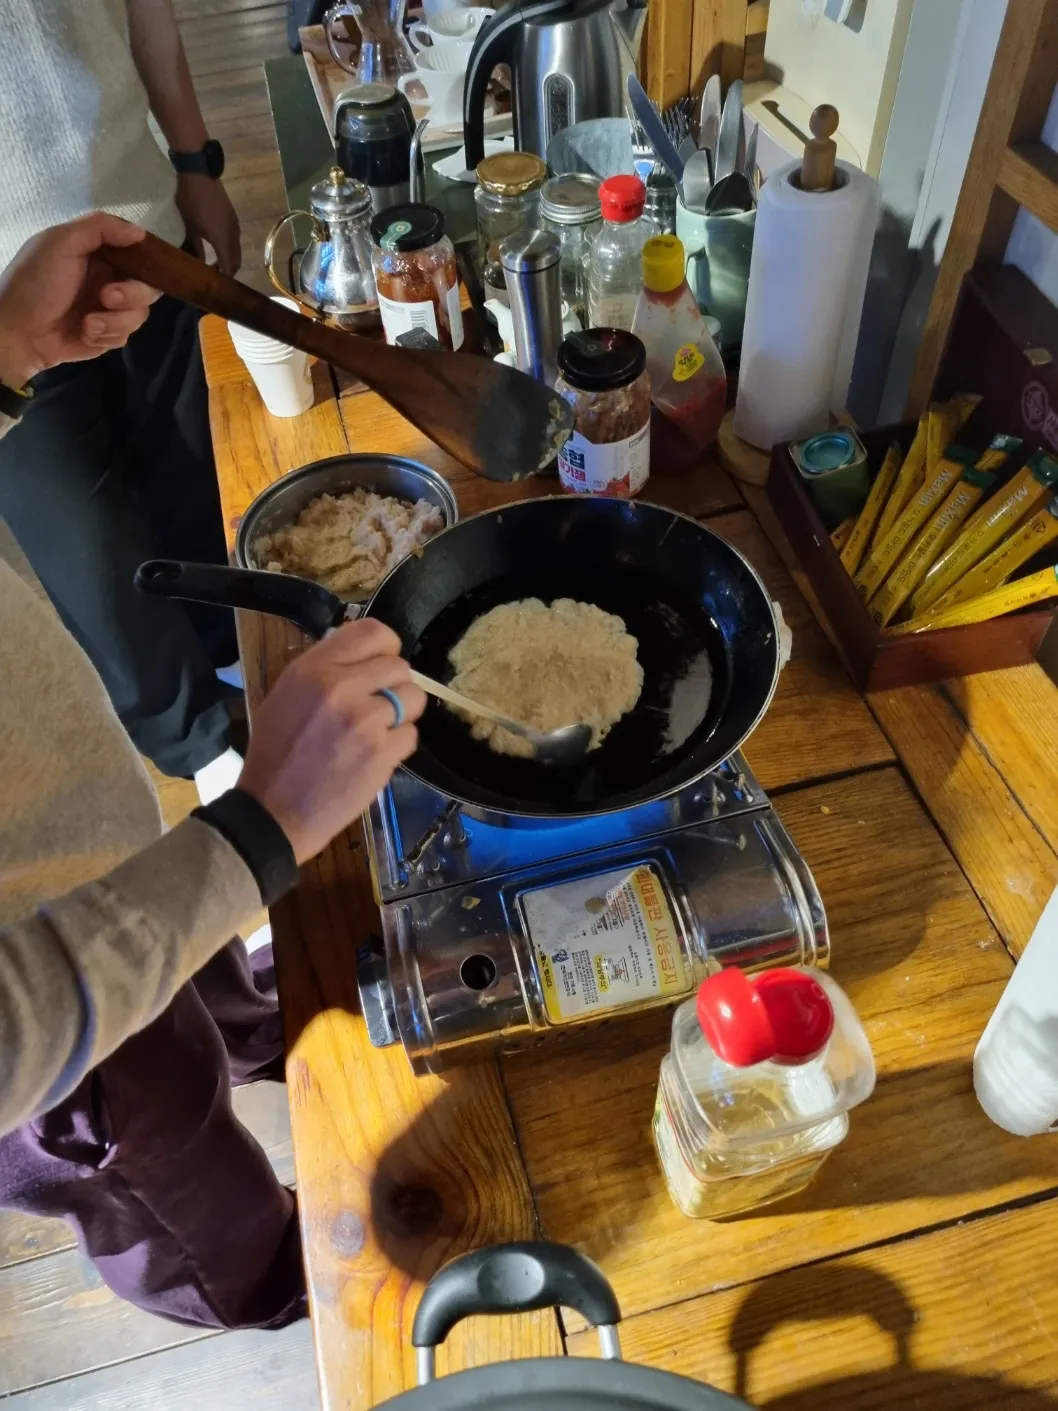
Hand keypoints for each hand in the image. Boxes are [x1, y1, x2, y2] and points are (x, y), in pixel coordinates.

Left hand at [0, 214, 159, 387]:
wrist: (18, 330)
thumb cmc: (36, 282)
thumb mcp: (61, 242)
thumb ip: (100, 227)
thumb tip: (140, 232)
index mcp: (99, 253)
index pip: (138, 252)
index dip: (147, 261)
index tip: (142, 268)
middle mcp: (108, 278)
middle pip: (148, 286)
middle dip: (132, 294)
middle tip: (107, 298)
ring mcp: (110, 309)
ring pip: (140, 313)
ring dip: (115, 320)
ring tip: (88, 324)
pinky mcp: (108, 335)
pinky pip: (126, 335)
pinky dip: (107, 335)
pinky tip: (85, 333)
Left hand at [176, 173, 241, 276]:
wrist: (199, 172)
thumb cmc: (191, 200)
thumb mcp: (190, 226)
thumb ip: (196, 247)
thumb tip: (198, 264)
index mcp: (222, 240)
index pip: (229, 267)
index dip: (224, 279)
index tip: (215, 286)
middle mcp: (233, 235)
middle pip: (236, 261)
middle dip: (227, 271)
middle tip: (213, 276)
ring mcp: (234, 225)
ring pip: (236, 250)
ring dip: (229, 259)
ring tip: (215, 263)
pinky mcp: (232, 217)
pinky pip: (234, 239)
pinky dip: (229, 248)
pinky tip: (217, 246)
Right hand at [237, 620, 426, 865]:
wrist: (274, 812)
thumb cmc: (276, 754)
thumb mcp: (286, 695)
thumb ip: (326, 669)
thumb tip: (364, 657)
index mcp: (313, 669)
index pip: (373, 631)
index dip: (386, 647)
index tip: (381, 664)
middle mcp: (341, 688)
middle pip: (400, 666)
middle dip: (394, 685)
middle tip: (375, 707)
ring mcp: (365, 721)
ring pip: (414, 699)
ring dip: (402, 714)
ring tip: (377, 731)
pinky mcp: (382, 754)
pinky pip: (411, 735)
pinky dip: (397, 745)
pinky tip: (373, 756)